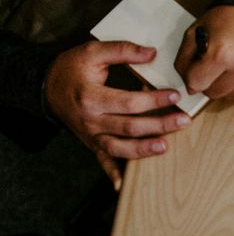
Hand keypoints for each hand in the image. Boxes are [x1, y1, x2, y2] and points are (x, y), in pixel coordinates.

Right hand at [44, 41, 191, 189]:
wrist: (45, 86)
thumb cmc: (71, 68)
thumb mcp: (92, 52)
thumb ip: (122, 50)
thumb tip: (152, 53)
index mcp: (91, 97)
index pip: (129, 102)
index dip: (154, 101)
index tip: (175, 95)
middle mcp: (91, 120)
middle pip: (130, 127)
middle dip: (160, 125)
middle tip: (184, 120)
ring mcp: (91, 135)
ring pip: (119, 148)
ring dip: (144, 150)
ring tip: (166, 146)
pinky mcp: (92, 144)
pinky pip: (103, 161)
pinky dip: (112, 174)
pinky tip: (123, 185)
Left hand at [174, 5, 233, 98]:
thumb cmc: (229, 17)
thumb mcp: (197, 29)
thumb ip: (185, 57)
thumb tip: (187, 84)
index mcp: (221, 54)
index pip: (196, 84)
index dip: (192, 77)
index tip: (196, 70)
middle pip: (214, 93)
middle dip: (209, 81)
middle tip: (214, 65)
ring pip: (231, 95)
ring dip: (227, 83)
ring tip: (233, 63)